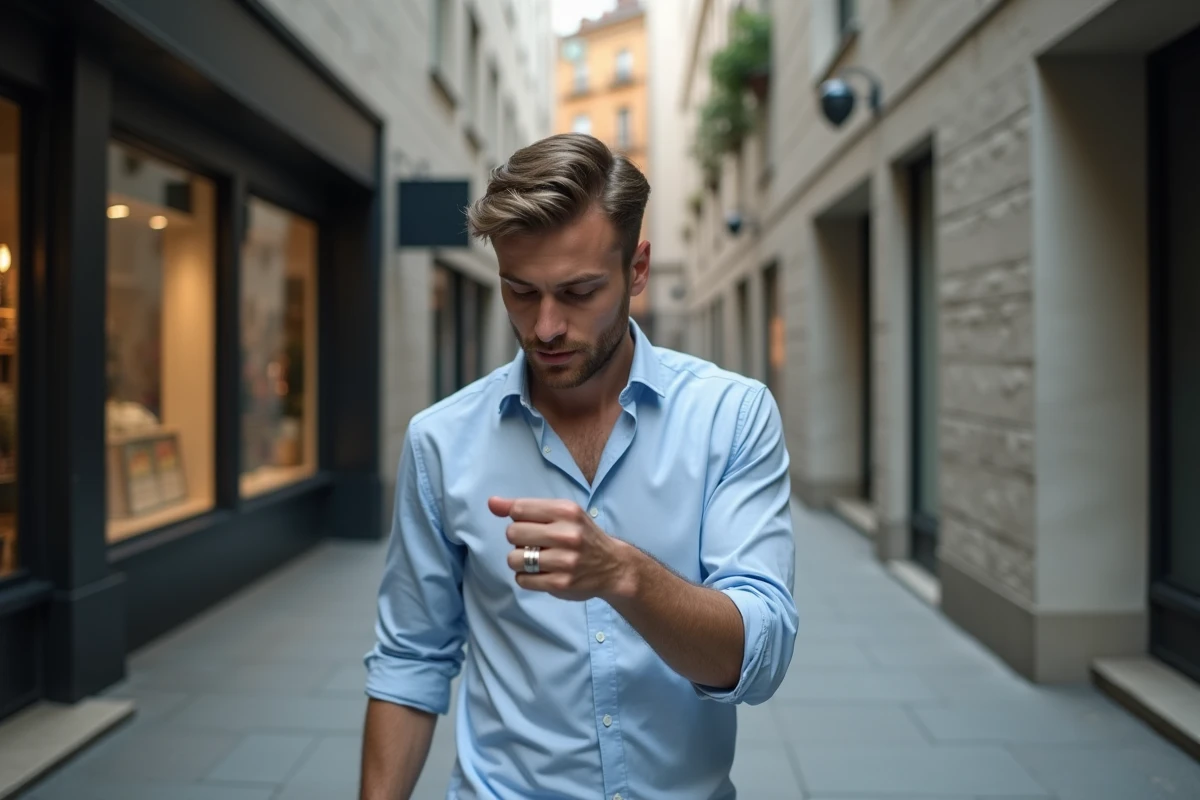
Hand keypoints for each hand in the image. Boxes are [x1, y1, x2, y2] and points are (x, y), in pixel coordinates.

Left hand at [488, 497, 634, 600]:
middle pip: (513, 533)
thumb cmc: (581, 536)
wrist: (613, 566)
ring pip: (514, 559)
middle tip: (534, 544)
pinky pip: (522, 579)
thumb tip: (492, 503)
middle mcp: (567, 534)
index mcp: (566, 511)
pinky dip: (526, 577)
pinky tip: (541, 573)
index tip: (529, 525)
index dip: (517, 519)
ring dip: (519, 561)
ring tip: (536, 560)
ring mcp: (564, 561)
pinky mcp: (560, 583)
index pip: (519, 509)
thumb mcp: (561, 513)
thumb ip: (525, 507)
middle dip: (518, 540)